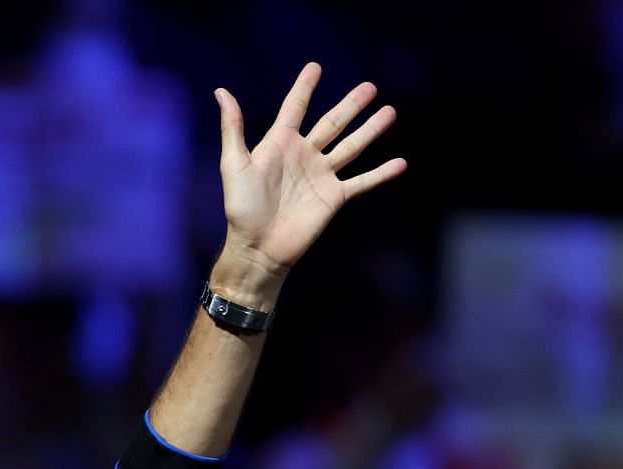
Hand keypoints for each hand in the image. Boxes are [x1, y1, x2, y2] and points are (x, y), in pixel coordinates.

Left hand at [214, 63, 405, 289]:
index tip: (315, 67)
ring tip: (390, 111)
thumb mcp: (234, 164)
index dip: (304, 88)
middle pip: (332, 123)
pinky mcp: (334, 197)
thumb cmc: (241, 208)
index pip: (294, 108)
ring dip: (371, 130)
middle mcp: (303, 156)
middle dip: (351, 105)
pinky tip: (401, 162)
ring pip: (351, 147)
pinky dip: (381, 173)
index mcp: (279, 144)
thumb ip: (232, 128)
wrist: (258, 247)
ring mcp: (321, 176)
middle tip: (370, 87)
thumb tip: (221, 92)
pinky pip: (362, 181)